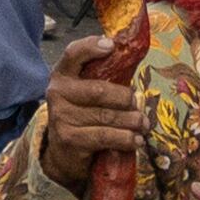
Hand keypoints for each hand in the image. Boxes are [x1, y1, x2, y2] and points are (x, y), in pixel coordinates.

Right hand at [33, 29, 139, 187]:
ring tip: (142, 124)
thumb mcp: (86, 92)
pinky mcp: (70, 139)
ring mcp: (61, 117)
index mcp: (62, 75)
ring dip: (132, 121)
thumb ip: (103, 76)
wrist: (63, 153)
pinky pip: (106, 136)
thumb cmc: (83, 116)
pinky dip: (126, 138)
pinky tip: (135, 140)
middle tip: (137, 106)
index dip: (91, 47)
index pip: (73, 54)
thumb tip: (132, 56)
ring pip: (108, 116)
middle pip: (100, 90)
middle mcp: (57, 93)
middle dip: (126, 99)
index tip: (111, 46)